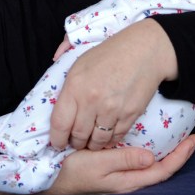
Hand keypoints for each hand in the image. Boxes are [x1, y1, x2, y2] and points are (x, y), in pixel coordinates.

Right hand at [42, 135, 194, 194]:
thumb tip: (150, 157)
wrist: (48, 182)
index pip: (162, 170)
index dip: (180, 156)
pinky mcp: (113, 173)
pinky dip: (152, 154)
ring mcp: (121, 180)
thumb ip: (123, 160)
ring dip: (168, 155)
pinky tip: (152, 145)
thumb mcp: (96, 164)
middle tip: (193, 138)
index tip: (194, 140)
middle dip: (179, 155)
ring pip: (152, 168)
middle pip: (161, 170)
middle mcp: (128, 183)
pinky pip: (140, 165)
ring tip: (179, 141)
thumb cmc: (70, 172)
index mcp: (127, 181)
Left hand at [49, 19, 177, 151]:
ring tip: (92, 140)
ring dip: (93, 144)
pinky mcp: (130, 115)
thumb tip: (50, 70)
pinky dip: (110, 140)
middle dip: (76, 142)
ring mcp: (112, 109)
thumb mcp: (81, 59)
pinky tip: (107, 135)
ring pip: (97, 141)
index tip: (58, 142)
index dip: (57, 138)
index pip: (59, 124)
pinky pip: (116, 137)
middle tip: (76, 141)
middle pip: (78, 136)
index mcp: (75, 86)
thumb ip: (64, 72)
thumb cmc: (110, 53)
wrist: (144, 50)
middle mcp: (91, 100)